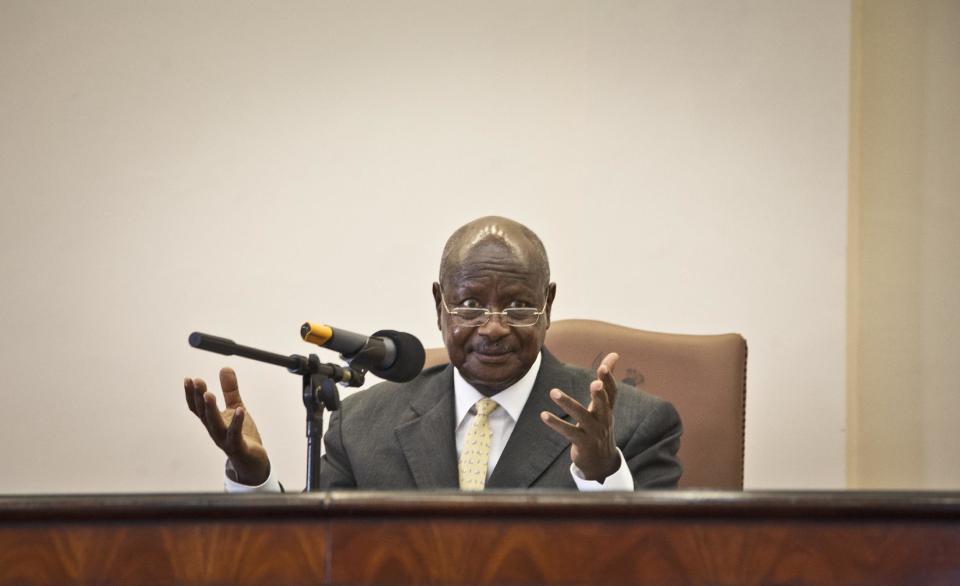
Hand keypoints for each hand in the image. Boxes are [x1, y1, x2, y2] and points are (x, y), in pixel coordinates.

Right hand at [184, 367, 270, 484]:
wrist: (252, 460)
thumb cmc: (242, 434)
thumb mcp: (236, 407)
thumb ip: (230, 390)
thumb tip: (225, 368)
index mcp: (212, 421)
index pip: (197, 407)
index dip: (191, 394)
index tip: (188, 379)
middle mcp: (215, 430)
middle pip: (203, 413)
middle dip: (199, 397)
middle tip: (197, 381)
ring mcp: (224, 439)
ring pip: (215, 424)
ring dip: (211, 409)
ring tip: (209, 394)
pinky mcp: (238, 446)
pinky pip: (235, 434)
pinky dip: (237, 422)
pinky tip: (240, 410)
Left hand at [540, 353, 620, 480]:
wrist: (601, 464)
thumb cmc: (599, 427)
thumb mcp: (603, 405)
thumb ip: (605, 381)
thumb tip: (614, 354)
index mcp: (607, 410)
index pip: (612, 392)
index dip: (609, 380)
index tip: (604, 365)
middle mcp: (603, 420)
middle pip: (603, 405)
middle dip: (599, 394)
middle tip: (593, 383)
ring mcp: (593, 433)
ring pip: (581, 417)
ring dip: (567, 403)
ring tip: (553, 392)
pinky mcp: (582, 444)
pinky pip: (568, 432)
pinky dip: (556, 423)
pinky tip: (543, 415)